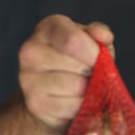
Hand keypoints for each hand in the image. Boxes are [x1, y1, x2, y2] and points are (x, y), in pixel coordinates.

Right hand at [17, 14, 114, 132]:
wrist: (52, 94)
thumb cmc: (77, 63)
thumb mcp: (90, 44)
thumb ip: (99, 36)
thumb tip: (105, 37)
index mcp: (48, 28)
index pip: (74, 40)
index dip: (94, 53)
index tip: (99, 60)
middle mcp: (31, 49)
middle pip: (78, 66)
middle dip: (94, 74)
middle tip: (91, 76)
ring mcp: (28, 77)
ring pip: (76, 87)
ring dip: (89, 91)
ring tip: (84, 88)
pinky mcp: (34, 102)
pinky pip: (70, 107)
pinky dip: (81, 107)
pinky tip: (76, 101)